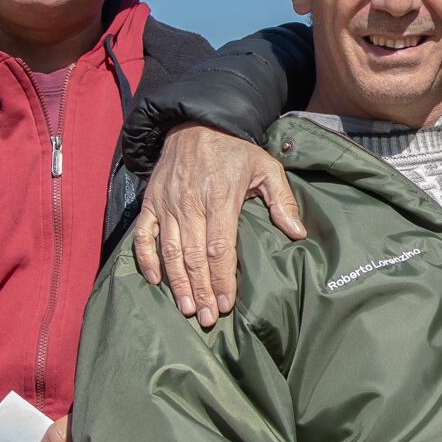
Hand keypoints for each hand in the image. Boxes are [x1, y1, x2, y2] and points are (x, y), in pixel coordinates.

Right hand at [130, 122, 304, 329]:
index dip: (222, 279)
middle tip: (209, 318)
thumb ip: (282, 200)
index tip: (228, 303)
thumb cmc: (235, 149)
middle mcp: (190, 203)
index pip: (219, 247)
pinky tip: (155, 281)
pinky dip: (146, 259)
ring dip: (178, 284)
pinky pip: (143, 235)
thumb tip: (297, 232)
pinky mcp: (151, 202)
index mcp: (220, 196)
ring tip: (188, 310)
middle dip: (202, 290)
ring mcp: (167, 204)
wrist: (196, 122)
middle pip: (195, 257)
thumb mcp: (266, 167)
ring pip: (171, 252)